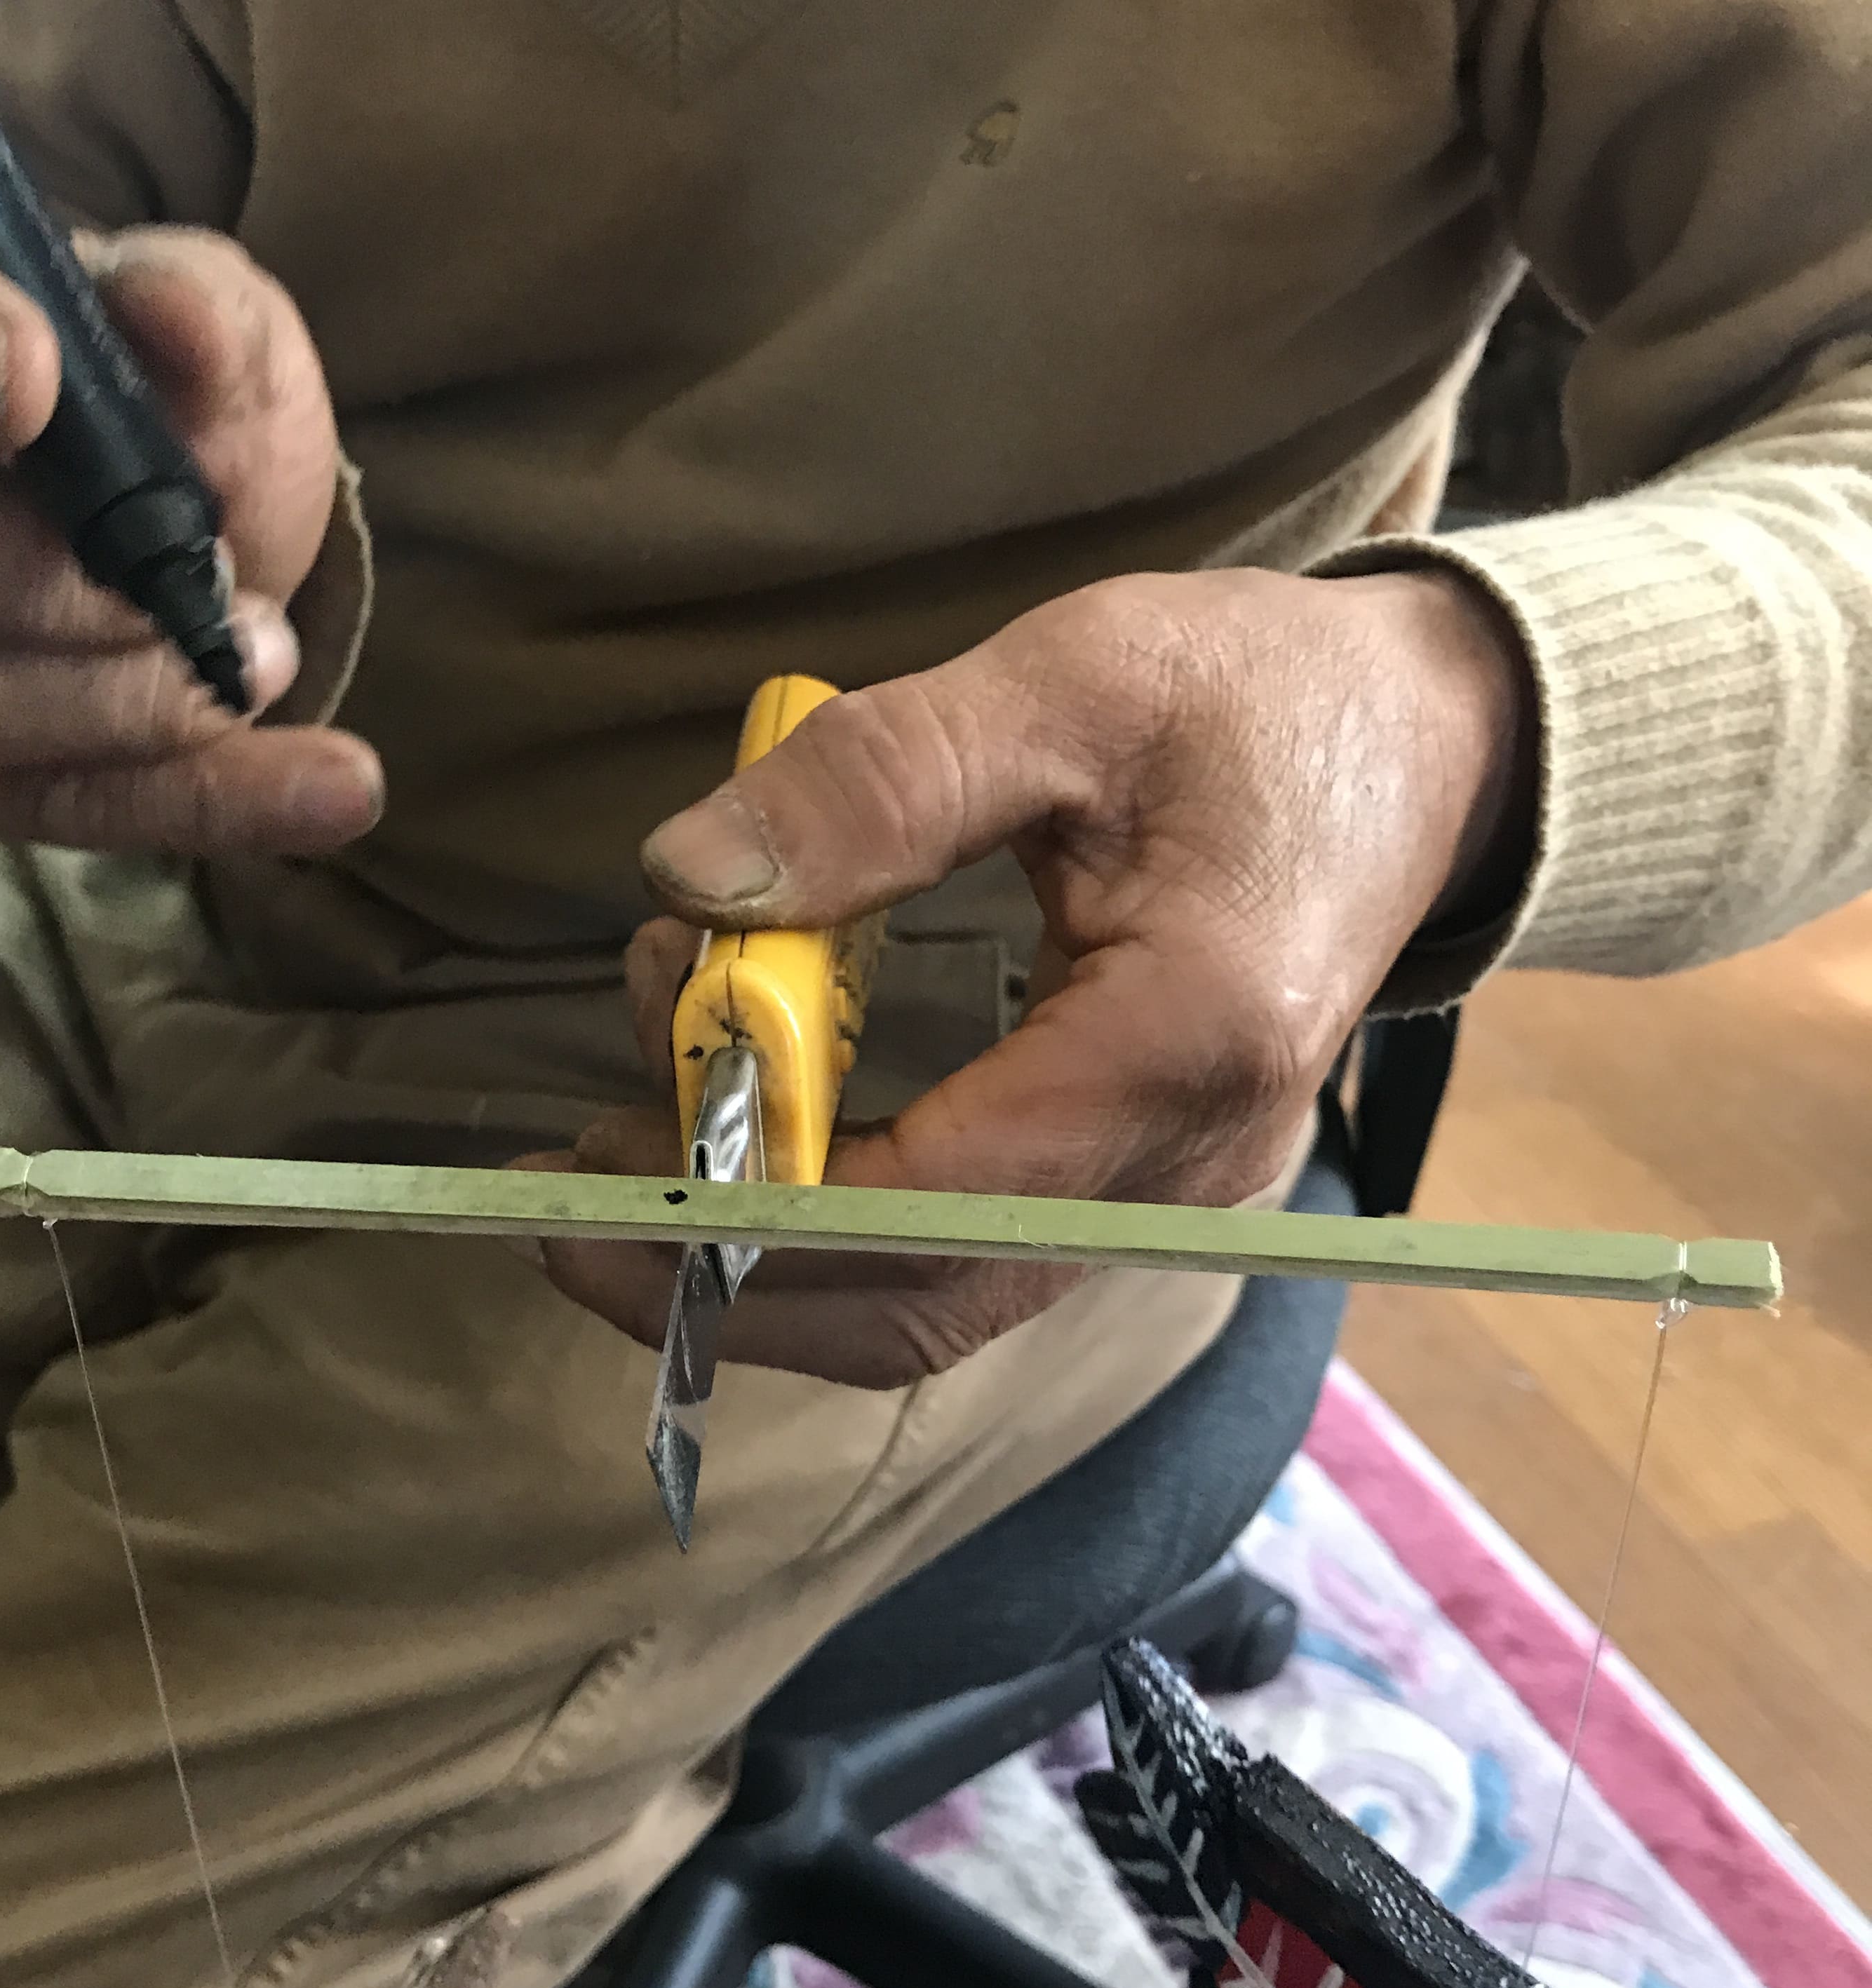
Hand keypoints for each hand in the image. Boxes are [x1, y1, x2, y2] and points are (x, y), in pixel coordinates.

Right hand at [0, 173, 381, 853]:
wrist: (197, 515)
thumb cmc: (166, 387)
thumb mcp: (217, 321)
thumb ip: (201, 305)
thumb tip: (172, 308)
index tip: (31, 384)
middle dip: (22, 565)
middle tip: (203, 568)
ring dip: (125, 694)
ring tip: (269, 655)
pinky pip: (40, 799)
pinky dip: (203, 800)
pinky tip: (333, 790)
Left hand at [534, 565, 1535, 1386]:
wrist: (1425, 749)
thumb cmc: (1261, 700)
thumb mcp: (1074, 680)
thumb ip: (882, 778)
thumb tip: (687, 877)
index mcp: (1185, 1041)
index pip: (930, 1197)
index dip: (741, 1214)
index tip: (586, 1177)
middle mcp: (1187, 1169)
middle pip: (919, 1306)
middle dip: (718, 1275)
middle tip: (562, 1186)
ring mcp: (1170, 1199)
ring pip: (934, 1307)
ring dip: (763, 1250)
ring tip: (632, 1113)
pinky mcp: (1138, 1187)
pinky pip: (964, 1260)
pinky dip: (831, 1227)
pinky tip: (736, 1127)